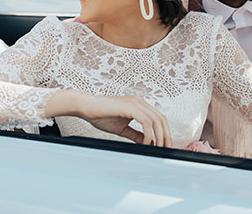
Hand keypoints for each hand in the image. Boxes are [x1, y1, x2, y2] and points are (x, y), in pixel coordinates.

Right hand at [46, 91, 172, 146]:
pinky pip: (146, 121)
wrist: (86, 107)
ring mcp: (136, 103)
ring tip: (157, 148)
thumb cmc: (100, 115)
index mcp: (139, 105)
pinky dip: (148, 133)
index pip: (158, 118)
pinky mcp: (130, 106)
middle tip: (165, 149)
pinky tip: (145, 142)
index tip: (164, 146)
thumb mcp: (122, 128)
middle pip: (161, 119)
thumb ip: (135, 134)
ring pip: (156, 120)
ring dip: (159, 136)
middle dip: (166, 135)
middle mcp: (140, 102)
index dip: (164, 132)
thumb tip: (147, 143)